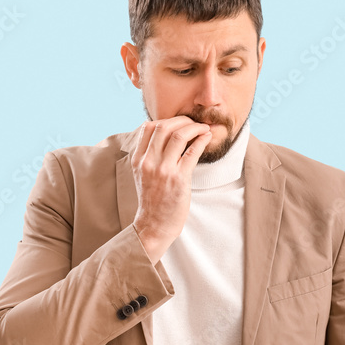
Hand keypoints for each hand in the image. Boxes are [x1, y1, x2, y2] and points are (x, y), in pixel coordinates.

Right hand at [130, 116, 211, 262]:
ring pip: (179, 136)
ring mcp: (163, 170)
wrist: (154, 224)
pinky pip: (192, 152)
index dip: (166, 120)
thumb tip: (162, 137)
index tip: (179, 122)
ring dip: (195, 127)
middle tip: (194, 122)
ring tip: (203, 128)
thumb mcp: (143, 175)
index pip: (148, 127)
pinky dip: (202, 140)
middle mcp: (148, 162)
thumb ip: (149, 156)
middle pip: (164, 127)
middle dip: (182, 120)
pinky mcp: (179, 179)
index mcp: (138, 159)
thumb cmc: (152, 200)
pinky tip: (207, 137)